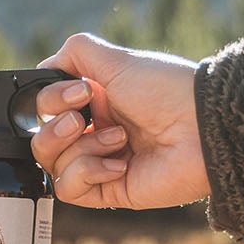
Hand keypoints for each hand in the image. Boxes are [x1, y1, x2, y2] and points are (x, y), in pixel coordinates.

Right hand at [30, 33, 209, 208]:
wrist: (202, 128)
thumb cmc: (167, 91)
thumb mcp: (119, 60)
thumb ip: (78, 52)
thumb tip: (47, 66)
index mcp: (95, 101)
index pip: (45, 108)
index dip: (51, 101)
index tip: (81, 92)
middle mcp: (95, 132)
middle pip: (41, 140)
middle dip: (55, 129)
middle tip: (84, 121)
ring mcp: (100, 163)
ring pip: (51, 165)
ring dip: (81, 149)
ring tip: (119, 140)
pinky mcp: (109, 191)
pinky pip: (70, 189)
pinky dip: (87, 173)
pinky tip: (119, 165)